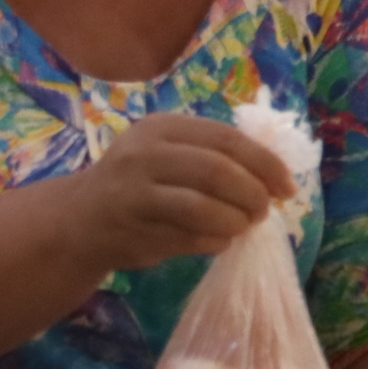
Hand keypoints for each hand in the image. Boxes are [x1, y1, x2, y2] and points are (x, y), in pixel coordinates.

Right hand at [60, 112, 298, 274]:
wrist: (80, 220)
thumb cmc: (139, 185)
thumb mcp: (168, 154)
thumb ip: (213, 156)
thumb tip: (275, 175)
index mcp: (163, 128)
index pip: (227, 139)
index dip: (265, 164)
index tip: (287, 187)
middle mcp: (145, 154)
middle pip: (216, 170)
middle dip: (251, 194)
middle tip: (263, 211)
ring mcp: (135, 192)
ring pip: (201, 206)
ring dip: (234, 221)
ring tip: (242, 227)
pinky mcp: (133, 228)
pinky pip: (187, 236)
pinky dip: (214, 241)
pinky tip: (218, 241)